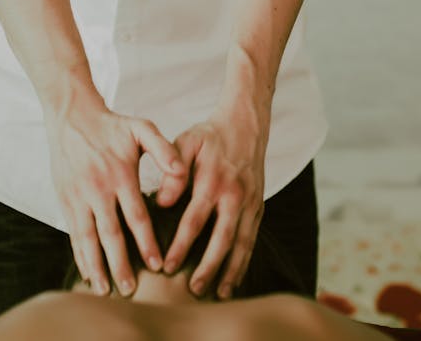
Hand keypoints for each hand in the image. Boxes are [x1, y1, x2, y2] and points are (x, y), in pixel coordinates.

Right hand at [45, 92, 186, 296]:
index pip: (136, 216)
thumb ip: (163, 149)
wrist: (72, 116)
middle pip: (111, 234)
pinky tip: (87, 272)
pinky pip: (73, 233)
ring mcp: (79, 196)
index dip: (147, 243)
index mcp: (120, 174)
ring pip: (88, 239)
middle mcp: (98, 189)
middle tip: (131, 290)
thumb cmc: (112, 125)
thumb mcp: (141, 128)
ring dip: (97, 266)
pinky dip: (79, 255)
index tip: (157, 265)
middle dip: (120, 264)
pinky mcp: (65, 200)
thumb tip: (180, 171)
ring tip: (105, 290)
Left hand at [156, 108, 266, 299]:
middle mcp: (235, 195)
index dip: (181, 245)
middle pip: (222, 238)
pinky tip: (237, 278)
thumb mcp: (187, 142)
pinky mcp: (259, 207)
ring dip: (232, 270)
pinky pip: (253, 238)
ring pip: (242, 243)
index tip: (166, 266)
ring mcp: (250, 202)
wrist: (246, 125)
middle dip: (209, 266)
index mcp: (214, 180)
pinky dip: (246, 260)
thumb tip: (161, 201)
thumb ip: (173, 171)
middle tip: (194, 290)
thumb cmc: (210, 136)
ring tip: (221, 294)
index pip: (195, 220)